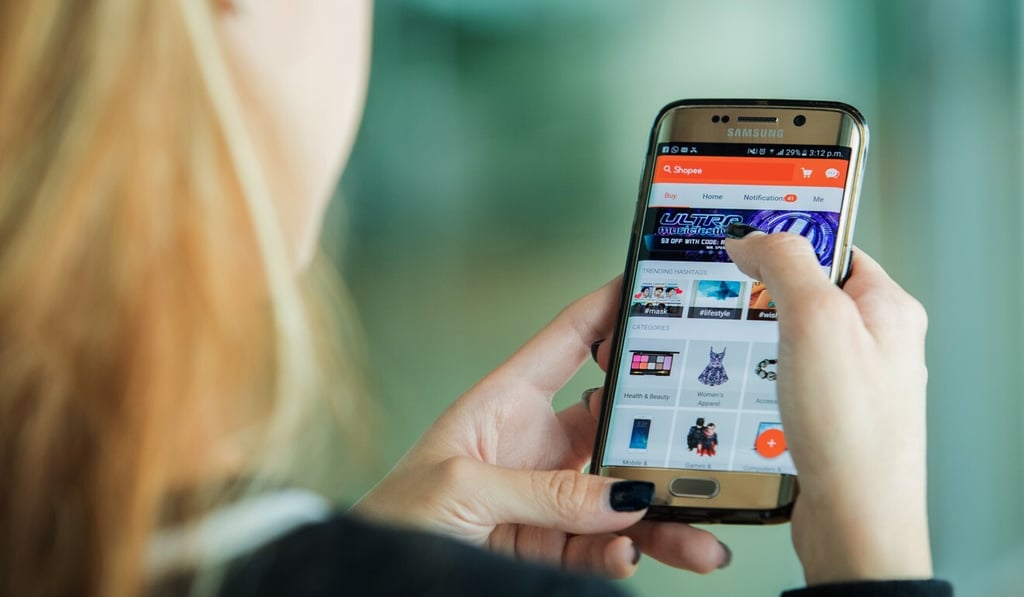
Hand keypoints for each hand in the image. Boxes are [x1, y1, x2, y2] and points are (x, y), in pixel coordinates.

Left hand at [353, 279, 729, 577]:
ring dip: (662, 515)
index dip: (609, 310)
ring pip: (621, 498)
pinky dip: (624, 553)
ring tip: (700, 535)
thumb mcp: (459, 487)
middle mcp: (536, 444)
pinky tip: (630, 555)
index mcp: (506, 402)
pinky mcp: (551, 545)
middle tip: (705, 445)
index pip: (569, 343)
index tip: (657, 289)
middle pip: (615, 427)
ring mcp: (548, 497)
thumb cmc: (394, 515)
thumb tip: (620, 496)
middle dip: (661, 438)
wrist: (371, 578)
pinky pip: (602, 546)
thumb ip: (541, 491)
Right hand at [725, 231, 932, 584]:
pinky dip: (760, 376)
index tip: (745, 238)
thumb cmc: (852, 432)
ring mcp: (852, 381)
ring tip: (738, 346)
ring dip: (759, 338)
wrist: (854, 522)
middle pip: (809, 291)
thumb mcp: (814, 320)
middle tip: (732, 296)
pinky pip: (786, 376)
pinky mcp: (829, 415)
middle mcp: (876, 342)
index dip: (788, 238)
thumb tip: (753, 237)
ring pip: (793, 336)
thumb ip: (785, 264)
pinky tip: (746, 387)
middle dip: (764, 293)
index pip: (834, 245)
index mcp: (888, 308)